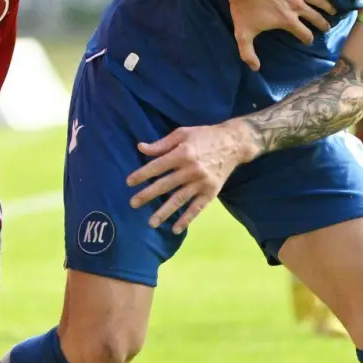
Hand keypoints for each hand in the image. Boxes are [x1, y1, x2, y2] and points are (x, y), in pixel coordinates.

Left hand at [127, 122, 254, 233]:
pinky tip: (176, 229)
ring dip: (164, 212)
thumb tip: (141, 148)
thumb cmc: (205, 136)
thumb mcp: (182, 133)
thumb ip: (162, 144)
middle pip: (165, 185)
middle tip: (133, 204)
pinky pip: (197, 208)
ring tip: (151, 222)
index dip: (142, 174)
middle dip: (147, 195)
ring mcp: (202, 183)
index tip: (129, 182)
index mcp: (183, 153)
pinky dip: (187, 219)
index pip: (157, 166)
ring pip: (179, 199)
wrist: (234, 143)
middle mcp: (191, 170)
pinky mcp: (211, 192)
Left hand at [225, 0, 334, 69]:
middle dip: (323, 24)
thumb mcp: (243, 33)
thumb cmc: (242, 6)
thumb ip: (248, 53)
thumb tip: (255, 68)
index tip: (308, 40)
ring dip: (327, 5)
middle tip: (326, 26)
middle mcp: (297, 6)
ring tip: (332, 9)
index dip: (307, 39)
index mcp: (287, 20)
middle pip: (317, 17)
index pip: (305, 34)